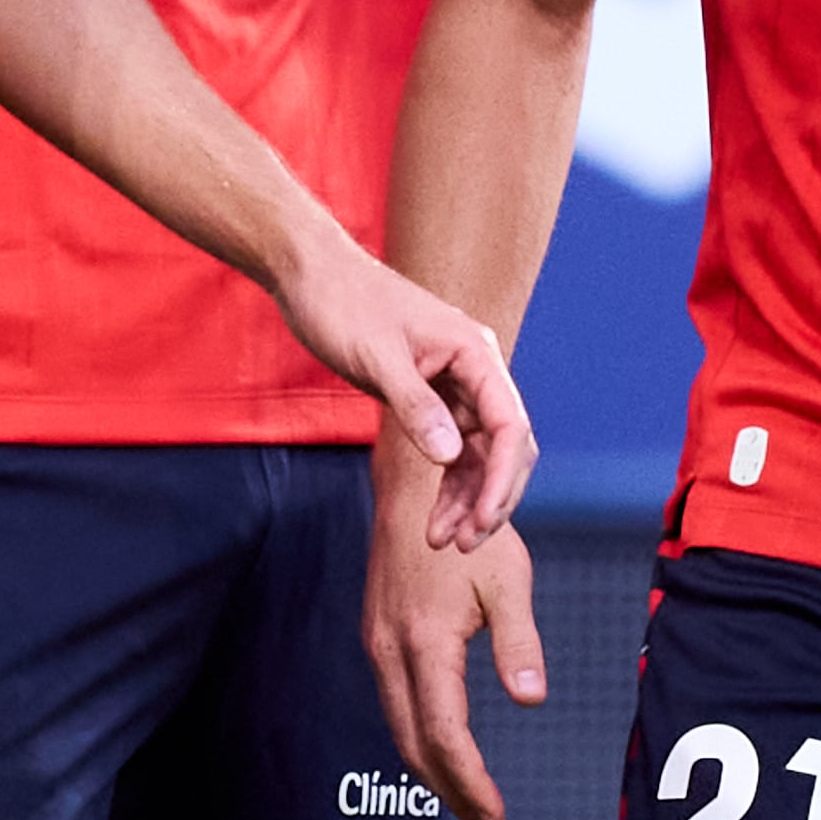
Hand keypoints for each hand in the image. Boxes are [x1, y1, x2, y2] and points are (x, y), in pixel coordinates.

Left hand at [276, 233, 538, 542]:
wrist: (311, 276)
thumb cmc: (342, 304)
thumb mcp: (375, 357)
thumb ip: (415, 406)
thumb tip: (450, 458)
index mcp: (475, 352)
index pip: (510, 425)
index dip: (501, 479)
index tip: (481, 522)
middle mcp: (476, 370)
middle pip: (505, 446)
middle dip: (489, 497)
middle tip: (462, 543)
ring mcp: (456, 385)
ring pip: (480, 455)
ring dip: (467, 499)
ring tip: (439, 540)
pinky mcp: (432, 397)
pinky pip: (455, 450)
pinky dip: (448, 485)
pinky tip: (434, 517)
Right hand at [364, 420, 551, 819]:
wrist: (412, 487)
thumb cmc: (467, 530)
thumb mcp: (507, 581)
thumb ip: (518, 643)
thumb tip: (532, 698)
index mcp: (424, 645)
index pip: (446, 738)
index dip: (471, 785)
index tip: (497, 819)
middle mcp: (390, 653)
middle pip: (416, 746)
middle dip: (452, 793)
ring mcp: (377, 646)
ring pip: (401, 729)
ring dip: (435, 771)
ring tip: (471, 802)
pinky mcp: (377, 637)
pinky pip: (396, 704)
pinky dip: (421, 739)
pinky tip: (444, 749)